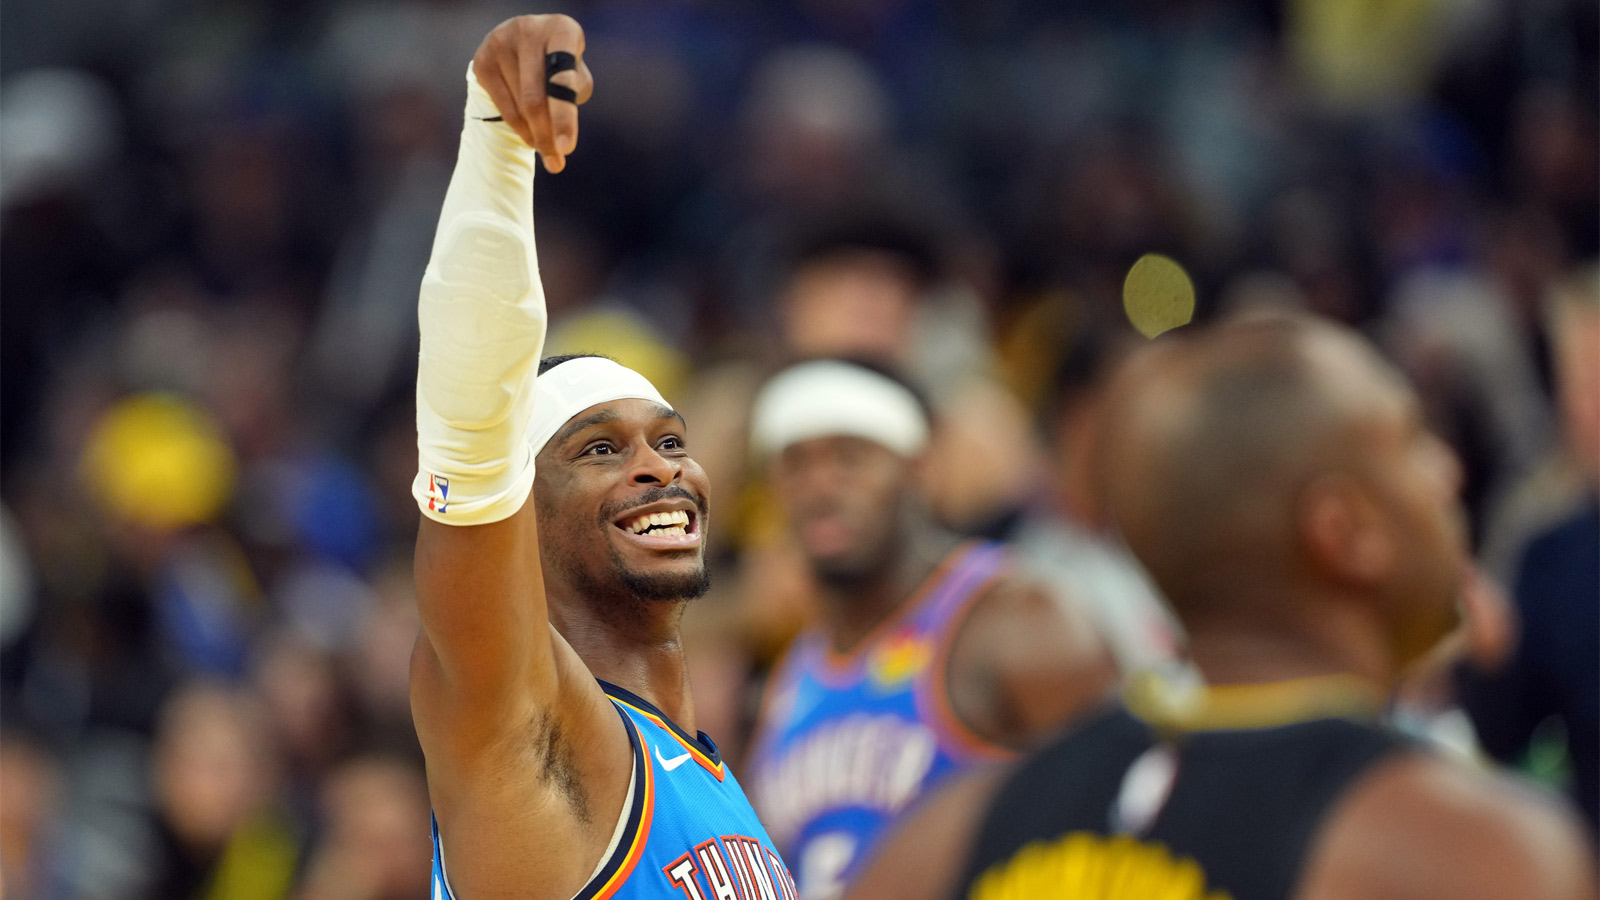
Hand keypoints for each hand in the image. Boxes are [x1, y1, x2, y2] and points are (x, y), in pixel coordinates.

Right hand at [471, 14, 592, 172]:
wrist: (525, 42)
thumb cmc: (560, 64)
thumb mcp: (576, 75)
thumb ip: (572, 101)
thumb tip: (557, 142)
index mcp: (561, 30)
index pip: (562, 80)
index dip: (564, 117)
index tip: (567, 150)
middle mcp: (528, 30)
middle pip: (535, 99)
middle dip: (546, 137)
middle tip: (556, 164)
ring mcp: (500, 43)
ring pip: (519, 107)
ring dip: (535, 135)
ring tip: (547, 148)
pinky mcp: (481, 61)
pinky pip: (503, 107)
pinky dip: (519, 128)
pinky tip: (531, 136)